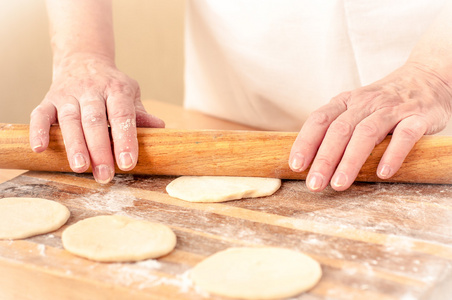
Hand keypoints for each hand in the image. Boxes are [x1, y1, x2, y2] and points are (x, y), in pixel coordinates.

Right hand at [29, 53, 164, 182]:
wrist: (83, 60)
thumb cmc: (111, 85)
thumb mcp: (130, 94)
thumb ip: (141, 114)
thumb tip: (160, 128)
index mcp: (116, 90)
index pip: (122, 115)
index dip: (125, 140)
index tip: (127, 163)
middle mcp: (91, 90)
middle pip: (95, 121)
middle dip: (100, 150)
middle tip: (105, 175)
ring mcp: (68, 94)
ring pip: (70, 120)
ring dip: (74, 145)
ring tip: (80, 167)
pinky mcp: (49, 99)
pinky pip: (40, 114)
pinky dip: (39, 130)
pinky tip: (40, 149)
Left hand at [289, 63, 451, 191]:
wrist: (427, 78)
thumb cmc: (382, 104)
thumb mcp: (355, 109)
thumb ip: (335, 128)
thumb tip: (309, 161)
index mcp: (345, 102)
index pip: (319, 120)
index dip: (305, 142)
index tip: (296, 166)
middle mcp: (365, 103)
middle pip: (339, 130)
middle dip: (324, 159)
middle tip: (314, 184)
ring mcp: (392, 109)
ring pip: (366, 134)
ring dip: (350, 161)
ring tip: (339, 184)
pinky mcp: (418, 117)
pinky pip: (404, 136)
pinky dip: (393, 154)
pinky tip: (382, 173)